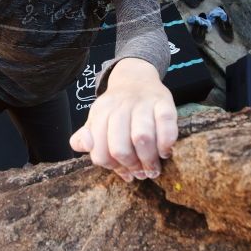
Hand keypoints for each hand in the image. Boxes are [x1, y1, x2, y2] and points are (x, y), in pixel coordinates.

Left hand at [69, 58, 177, 181]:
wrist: (135, 78)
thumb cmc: (115, 108)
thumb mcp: (95, 120)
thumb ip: (83, 139)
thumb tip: (87, 147)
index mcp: (100, 114)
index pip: (99, 152)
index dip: (112, 167)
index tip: (125, 171)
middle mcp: (119, 107)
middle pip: (120, 147)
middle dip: (131, 165)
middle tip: (142, 172)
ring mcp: (142, 103)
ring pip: (142, 137)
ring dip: (149, 159)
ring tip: (153, 167)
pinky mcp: (163, 101)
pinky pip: (166, 124)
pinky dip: (166, 143)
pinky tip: (165, 151)